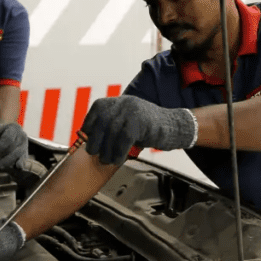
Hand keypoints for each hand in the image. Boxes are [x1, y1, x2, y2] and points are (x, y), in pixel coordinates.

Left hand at [0, 123, 27, 169]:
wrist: (7, 134)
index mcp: (13, 128)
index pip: (8, 139)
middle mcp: (22, 137)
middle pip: (13, 150)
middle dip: (1, 159)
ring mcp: (25, 147)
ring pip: (17, 158)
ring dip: (5, 164)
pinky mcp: (25, 156)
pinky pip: (21, 163)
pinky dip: (13, 167)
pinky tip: (7, 168)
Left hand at [81, 96, 195, 164]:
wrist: (174, 126)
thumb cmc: (148, 128)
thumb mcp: (127, 122)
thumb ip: (111, 126)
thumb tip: (91, 139)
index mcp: (118, 101)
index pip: (96, 110)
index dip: (89, 126)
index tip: (85, 139)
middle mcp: (124, 103)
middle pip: (101, 122)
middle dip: (95, 140)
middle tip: (94, 153)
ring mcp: (132, 111)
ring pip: (111, 132)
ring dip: (107, 150)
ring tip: (107, 160)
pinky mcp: (140, 122)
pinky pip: (123, 139)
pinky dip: (118, 152)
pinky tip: (118, 159)